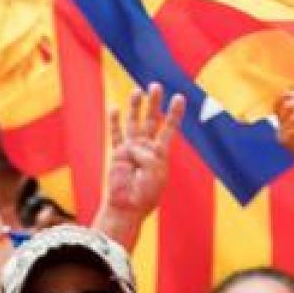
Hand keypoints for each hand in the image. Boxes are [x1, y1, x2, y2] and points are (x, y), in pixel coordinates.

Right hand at [103, 85, 183, 223]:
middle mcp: (146, 149)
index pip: (169, 128)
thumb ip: (146, 153)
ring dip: (135, 107)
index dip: (174, 113)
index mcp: (161, 154)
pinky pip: (116, 135)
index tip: (179, 97)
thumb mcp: (155, 170)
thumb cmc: (146, 192)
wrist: (128, 207)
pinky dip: (115, 122)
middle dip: (154, 103)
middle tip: (156, 85)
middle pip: (151, 120)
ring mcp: (130, 150)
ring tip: (138, 91)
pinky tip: (114, 108)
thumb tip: (130, 145)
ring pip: (134, 123)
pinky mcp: (117, 154)